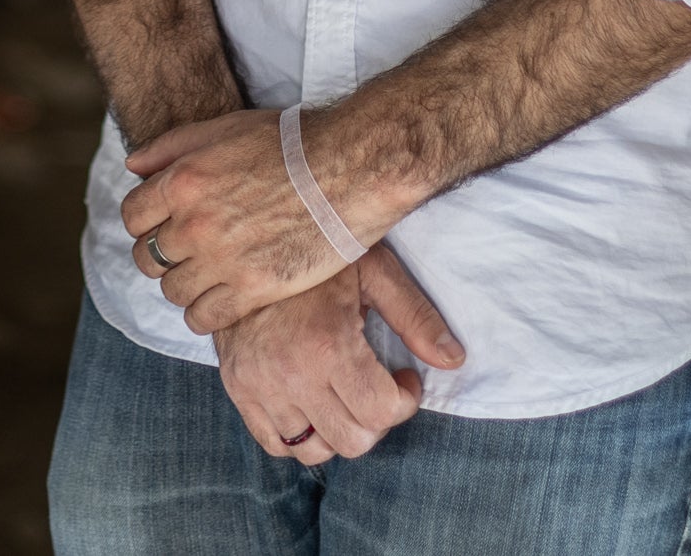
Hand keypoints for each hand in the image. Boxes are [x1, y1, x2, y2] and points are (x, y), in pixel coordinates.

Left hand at [122, 107, 360, 334]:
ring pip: (172, 290)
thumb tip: (133, 166)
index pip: (133, 217)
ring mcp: (222, 259)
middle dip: (162, 256)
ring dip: (184, 285)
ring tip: (206, 278)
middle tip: (186, 254)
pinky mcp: (252, 289)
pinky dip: (204, 314)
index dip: (145, 223)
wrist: (349, 171)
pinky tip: (220, 302)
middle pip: (147, 257)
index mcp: (183, 181)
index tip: (164, 226)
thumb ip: (172, 146)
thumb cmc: (291, 144)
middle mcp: (195, 223)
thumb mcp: (225, 128)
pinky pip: (203, 318)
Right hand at [215, 247, 465, 464]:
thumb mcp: (374, 271)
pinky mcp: (237, 389)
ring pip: (314, 450)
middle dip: (376, 420)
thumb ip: (415, 317)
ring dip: (339, 430)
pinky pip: (275, 444)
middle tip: (377, 388)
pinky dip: (300, 436)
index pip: (380, 412)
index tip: (404, 377)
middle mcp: (290, 374)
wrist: (245, 240)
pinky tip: (313, 403)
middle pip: (352, 440)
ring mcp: (258, 386)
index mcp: (327, 344)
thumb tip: (453, 360)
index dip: (405, 400)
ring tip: (345, 396)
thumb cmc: (318, 253)